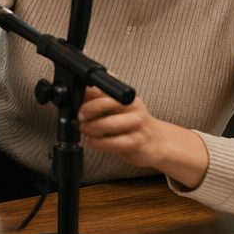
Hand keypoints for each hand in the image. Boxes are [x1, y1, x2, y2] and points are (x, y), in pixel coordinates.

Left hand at [78, 87, 209, 188]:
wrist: (158, 142)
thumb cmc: (133, 125)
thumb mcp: (118, 111)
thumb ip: (100, 103)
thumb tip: (77, 96)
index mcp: (127, 97)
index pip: (105, 89)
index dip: (87, 95)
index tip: (76, 101)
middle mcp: (134, 107)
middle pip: (108, 102)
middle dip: (89, 110)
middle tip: (79, 117)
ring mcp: (137, 124)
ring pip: (110, 124)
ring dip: (92, 128)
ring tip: (84, 130)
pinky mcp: (138, 141)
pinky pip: (115, 142)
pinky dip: (99, 143)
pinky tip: (92, 143)